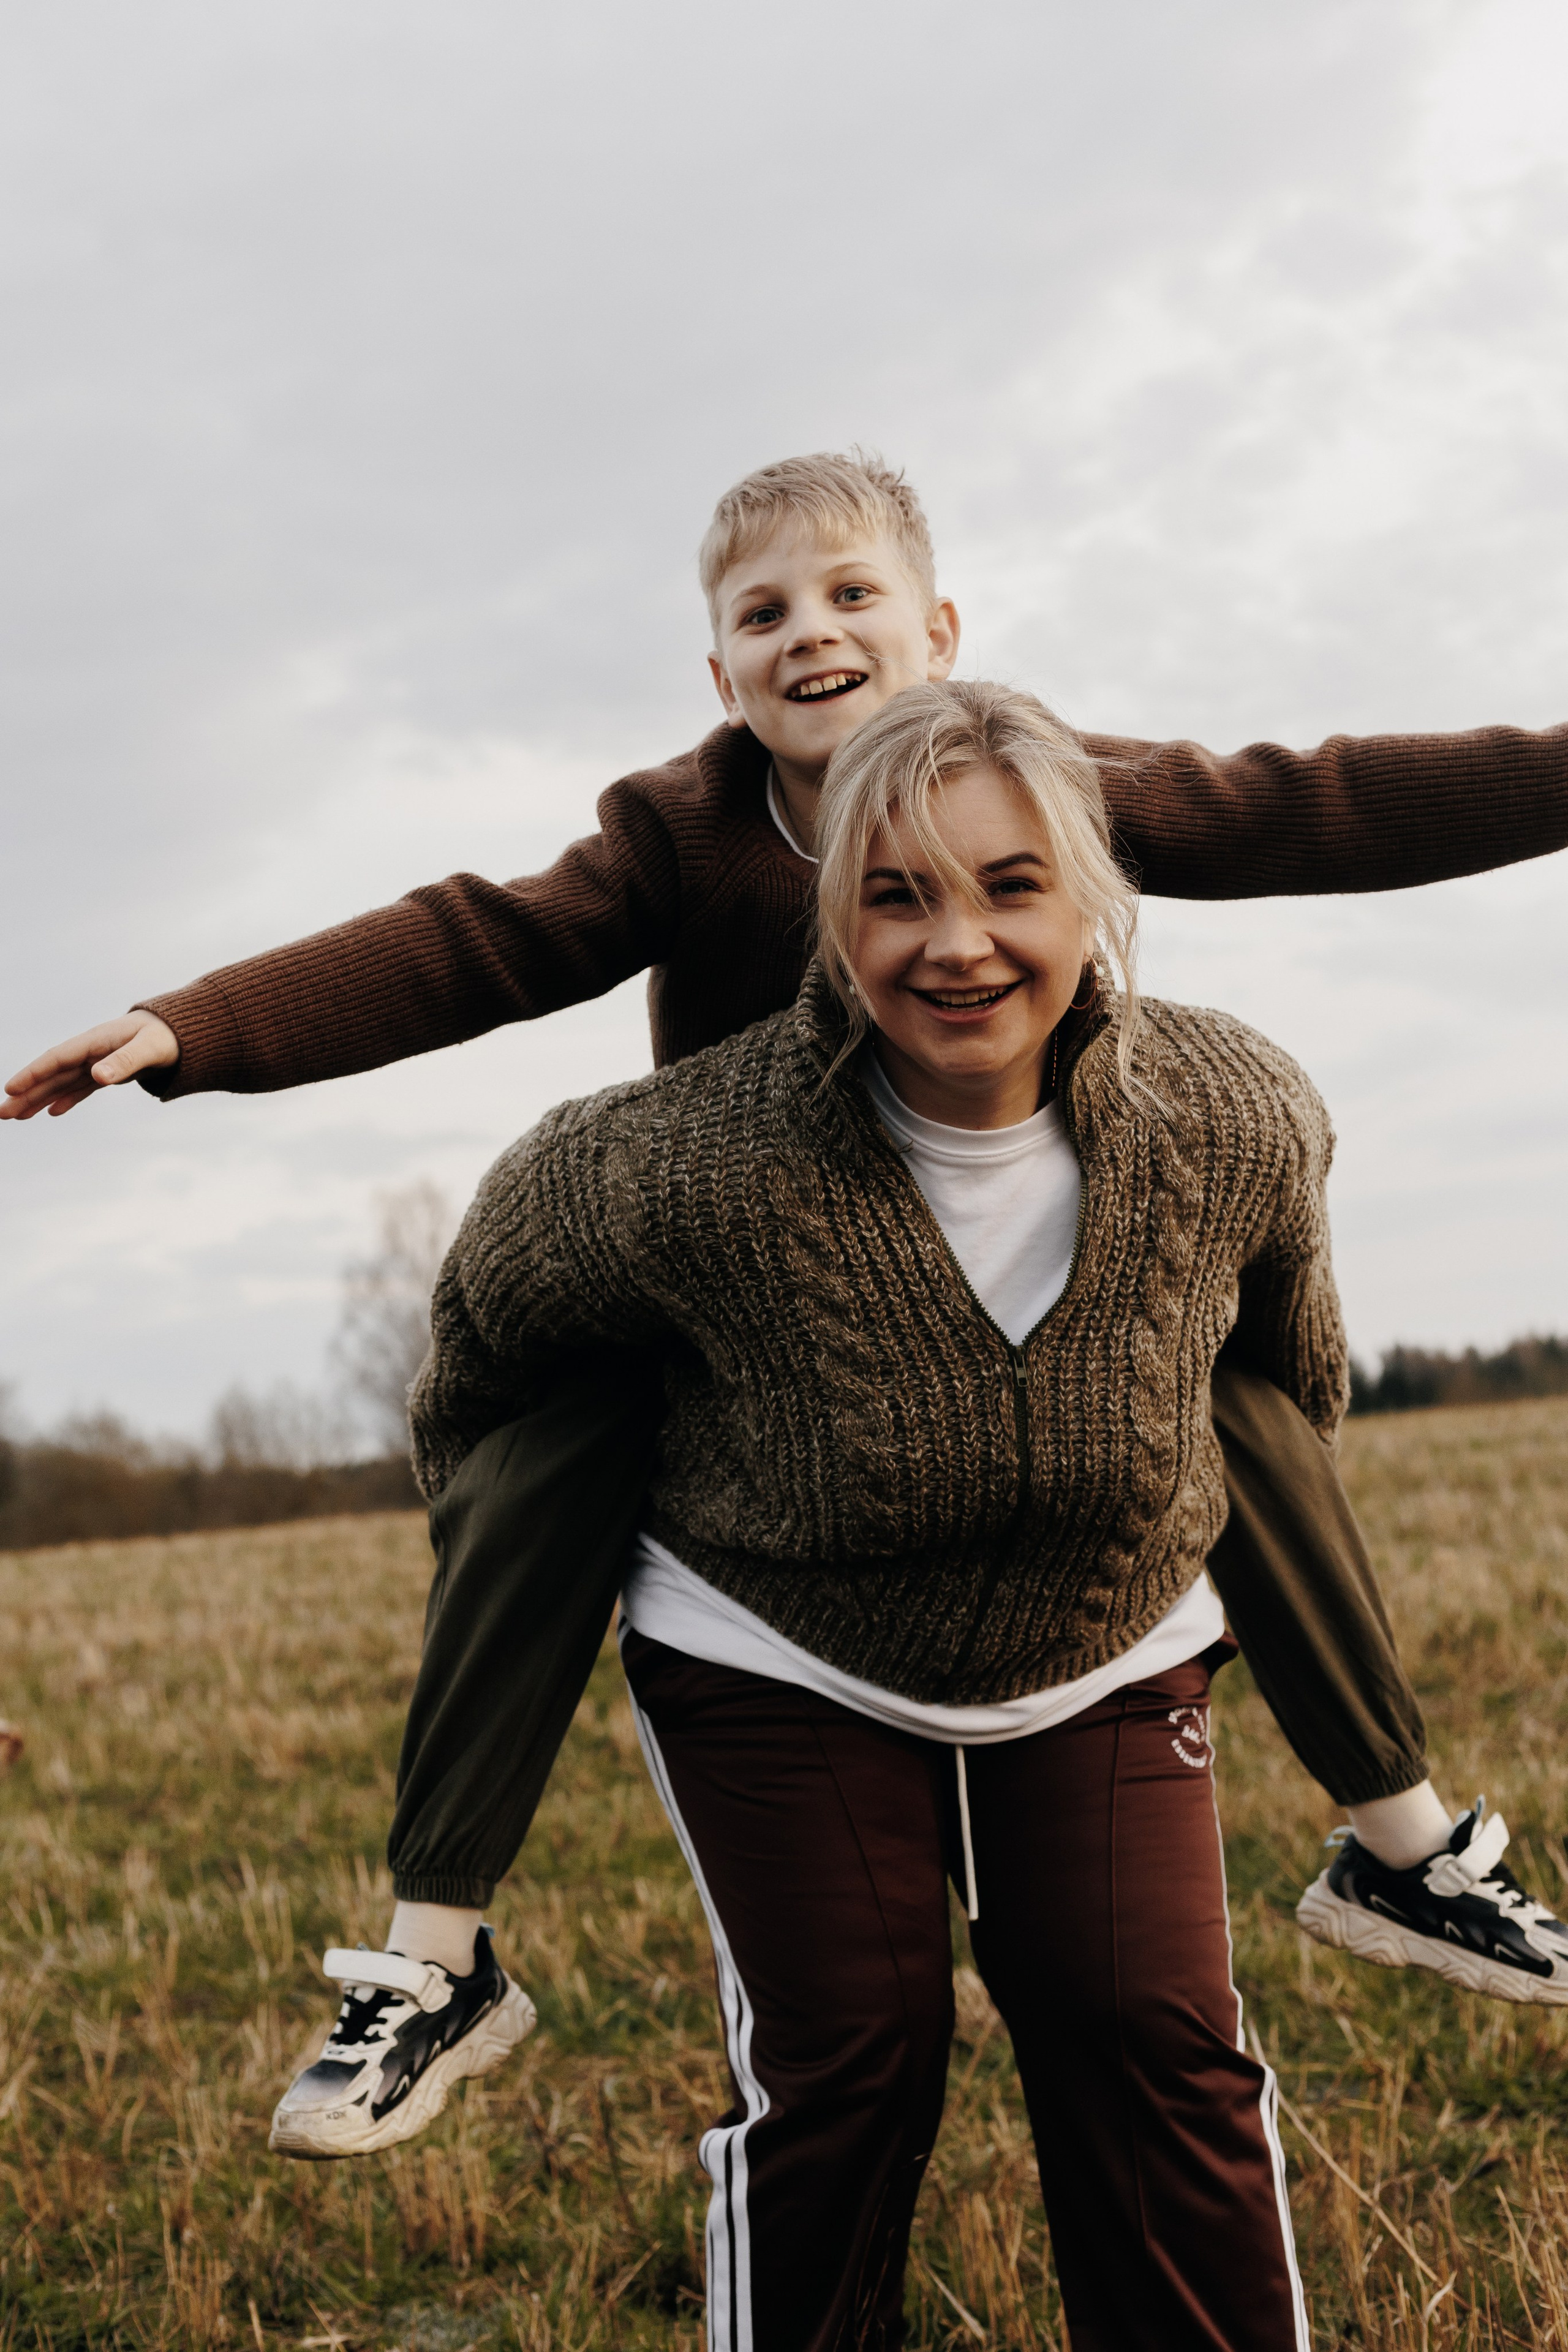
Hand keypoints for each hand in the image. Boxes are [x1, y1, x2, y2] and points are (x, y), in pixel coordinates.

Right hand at [1, 1011, 179, 1118]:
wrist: (185, 1032)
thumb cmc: (169, 1036)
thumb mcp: (150, 1048)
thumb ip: (125, 1061)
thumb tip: (97, 1076)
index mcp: (96, 1041)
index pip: (57, 1059)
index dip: (33, 1074)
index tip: (10, 1089)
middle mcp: (92, 1052)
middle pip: (52, 1074)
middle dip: (26, 1093)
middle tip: (0, 1113)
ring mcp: (98, 1062)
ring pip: (62, 1082)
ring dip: (38, 1098)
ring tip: (15, 1116)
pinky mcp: (108, 1071)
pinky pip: (81, 1087)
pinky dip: (66, 1099)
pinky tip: (51, 1112)